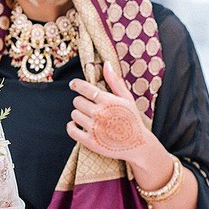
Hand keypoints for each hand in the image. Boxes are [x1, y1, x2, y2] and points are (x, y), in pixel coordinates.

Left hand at [68, 63, 168, 179]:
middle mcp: (99, 113)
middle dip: (81, 102)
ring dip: (78, 115)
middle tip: (88, 106)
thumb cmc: (132, 119)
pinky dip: (71, 127)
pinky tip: (77, 126)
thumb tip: (106, 63)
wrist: (137, 144)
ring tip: (88, 117)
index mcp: (107, 100)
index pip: (83, 88)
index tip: (73, 84)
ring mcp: (93, 128)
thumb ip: (115, 81)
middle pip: (77, 102)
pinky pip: (71, 130)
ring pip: (74, 115)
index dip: (76, 85)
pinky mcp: (90, 142)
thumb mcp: (127, 98)